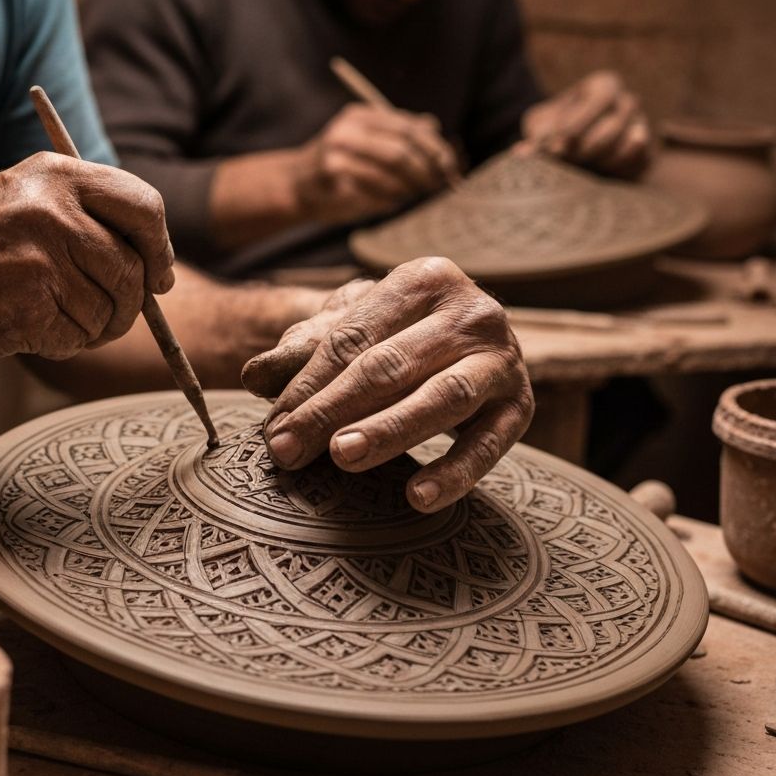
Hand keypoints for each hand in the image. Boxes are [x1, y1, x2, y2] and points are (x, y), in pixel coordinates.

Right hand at [0, 152, 173, 359]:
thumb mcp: (29, 198)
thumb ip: (90, 216)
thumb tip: (158, 268)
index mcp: (58, 175)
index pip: (145, 208)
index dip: (160, 249)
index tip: (160, 276)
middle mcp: (53, 211)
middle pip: (132, 270)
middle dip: (130, 303)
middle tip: (114, 315)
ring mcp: (40, 259)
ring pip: (108, 311)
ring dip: (92, 327)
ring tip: (54, 315)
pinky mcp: (28, 306)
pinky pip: (78, 338)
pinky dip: (64, 343)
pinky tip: (31, 326)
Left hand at [242, 258, 533, 511]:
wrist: (473, 336)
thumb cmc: (400, 333)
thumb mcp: (353, 326)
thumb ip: (305, 349)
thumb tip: (254, 376)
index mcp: (424, 278)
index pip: (353, 337)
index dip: (307, 385)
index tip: (273, 429)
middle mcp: (472, 310)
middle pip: (390, 365)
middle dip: (333, 410)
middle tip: (289, 450)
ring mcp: (502, 357)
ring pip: (441, 398)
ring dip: (388, 431)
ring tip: (343, 458)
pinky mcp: (522, 405)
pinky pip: (489, 445)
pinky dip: (455, 473)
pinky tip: (417, 497)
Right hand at [292, 103, 457, 224]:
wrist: (294, 186)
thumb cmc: (338, 165)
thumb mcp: (367, 140)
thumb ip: (398, 132)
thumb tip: (434, 127)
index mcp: (362, 115)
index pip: (410, 128)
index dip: (435, 149)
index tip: (451, 167)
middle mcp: (348, 129)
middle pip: (401, 151)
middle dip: (425, 172)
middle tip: (438, 187)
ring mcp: (337, 152)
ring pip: (389, 173)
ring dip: (409, 189)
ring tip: (416, 195)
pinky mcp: (330, 178)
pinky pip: (372, 192)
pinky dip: (389, 200)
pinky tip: (392, 203)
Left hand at [520, 70, 650, 176]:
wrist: (576, 151)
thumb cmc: (556, 131)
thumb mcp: (541, 126)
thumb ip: (535, 136)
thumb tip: (520, 154)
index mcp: (603, 85)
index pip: (595, 101)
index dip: (574, 125)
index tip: (555, 146)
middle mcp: (626, 102)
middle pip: (611, 127)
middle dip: (583, 147)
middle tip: (561, 160)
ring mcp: (640, 126)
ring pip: (621, 147)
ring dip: (594, 161)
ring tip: (573, 167)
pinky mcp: (644, 153)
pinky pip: (634, 162)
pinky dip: (613, 169)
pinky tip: (597, 172)